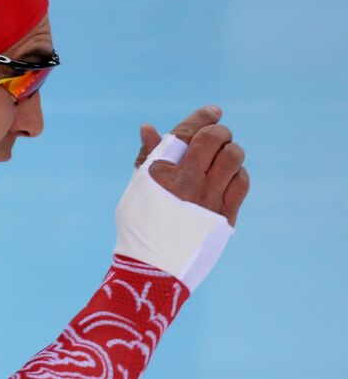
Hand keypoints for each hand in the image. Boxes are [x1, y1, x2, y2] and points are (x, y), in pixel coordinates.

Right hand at [133, 105, 249, 226]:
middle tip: (216, 137)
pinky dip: (237, 174)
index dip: (202, 117)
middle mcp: (187, 184)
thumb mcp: (138, 188)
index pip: (186, 133)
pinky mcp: (225, 216)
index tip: (214, 110)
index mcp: (161, 174)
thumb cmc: (140, 225)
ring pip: (233, 158)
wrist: (154, 268)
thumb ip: (148, 156)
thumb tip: (149, 127)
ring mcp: (209, 200)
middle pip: (214, 140)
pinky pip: (241, 182)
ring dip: (230, 151)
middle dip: (218, 132)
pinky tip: (226, 179)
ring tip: (221, 159)